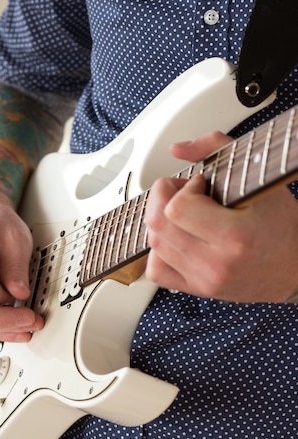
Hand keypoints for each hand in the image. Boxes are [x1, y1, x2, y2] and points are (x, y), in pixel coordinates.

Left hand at [145, 131, 297, 302]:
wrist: (297, 265)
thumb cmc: (281, 223)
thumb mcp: (258, 175)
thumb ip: (216, 147)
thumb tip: (177, 148)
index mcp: (235, 235)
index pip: (177, 208)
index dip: (183, 188)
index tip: (200, 184)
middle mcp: (217, 263)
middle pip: (158, 225)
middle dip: (163, 198)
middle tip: (184, 193)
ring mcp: (206, 280)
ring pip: (154, 245)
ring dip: (161, 221)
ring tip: (184, 213)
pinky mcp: (199, 290)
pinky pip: (157, 271)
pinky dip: (159, 251)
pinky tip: (178, 238)